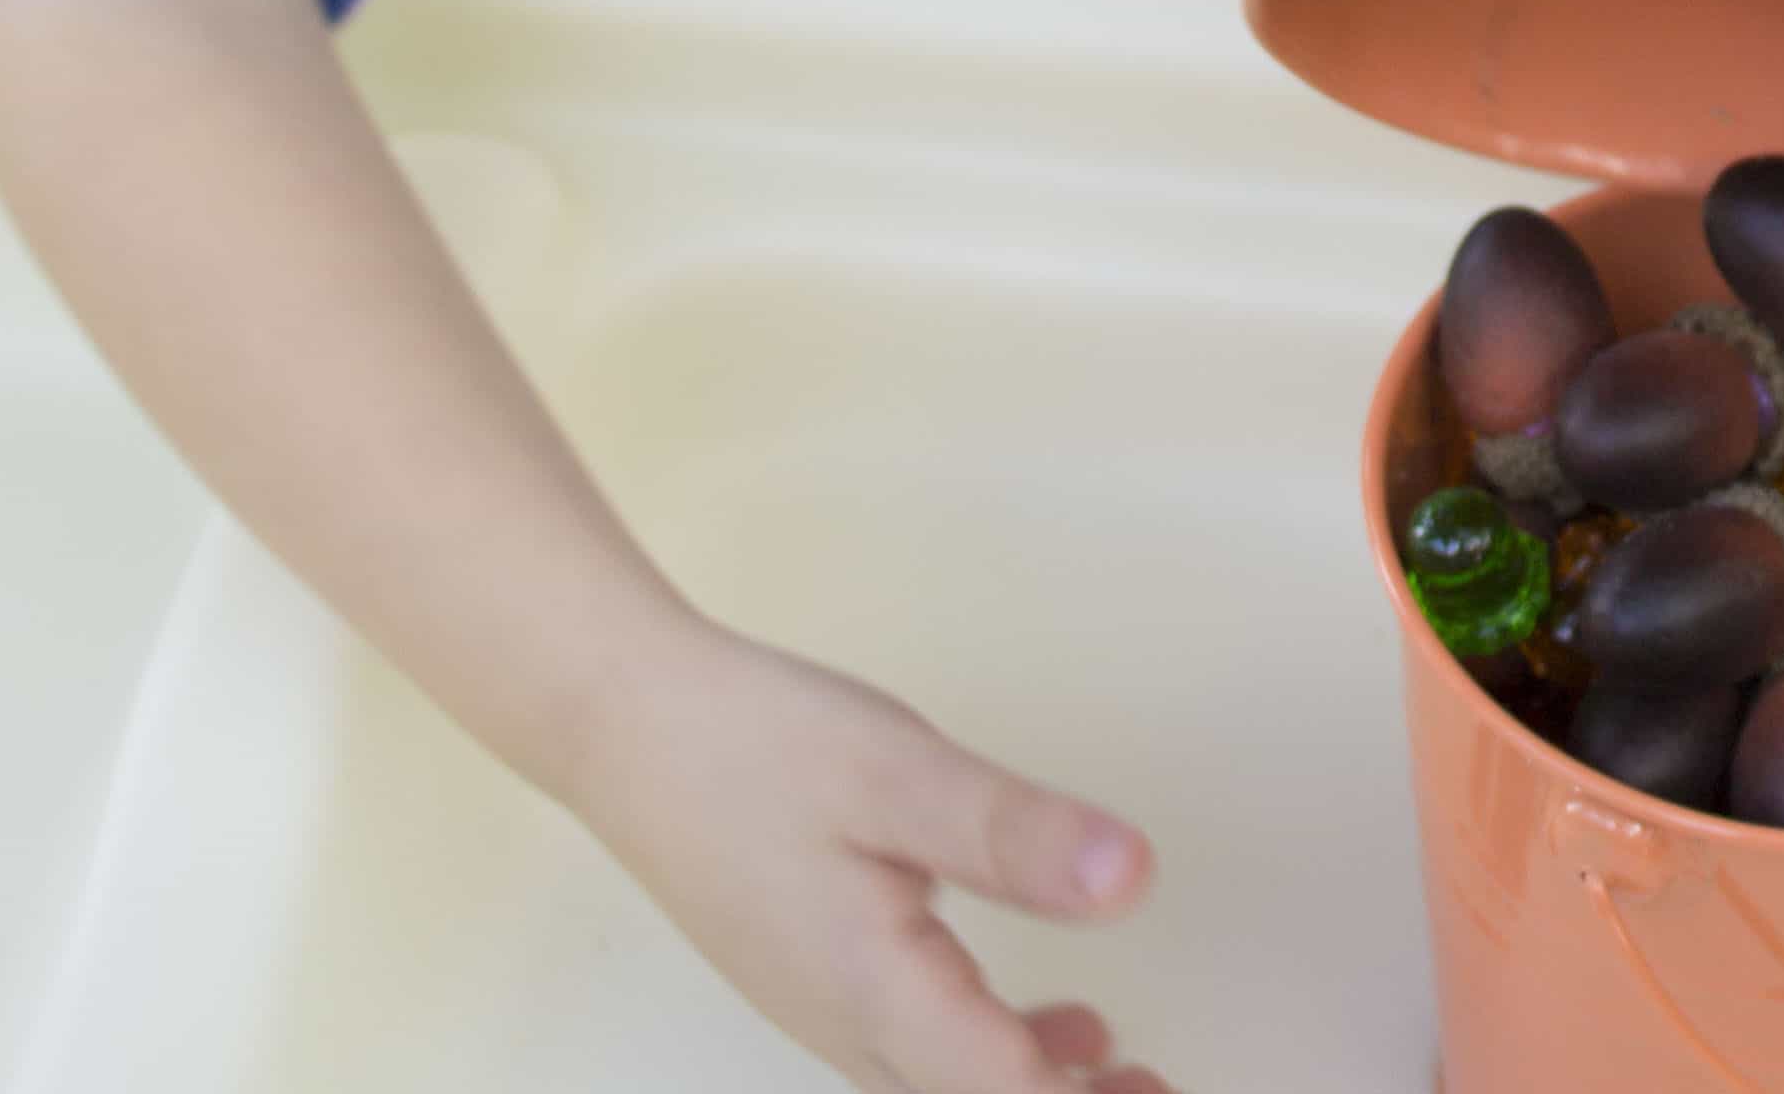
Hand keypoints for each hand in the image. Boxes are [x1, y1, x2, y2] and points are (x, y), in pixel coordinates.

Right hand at [567, 621, 1175, 1093]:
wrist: (627, 726)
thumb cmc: (751, 746)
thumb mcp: (902, 773)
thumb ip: (1014, 835)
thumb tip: (1128, 880)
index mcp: (878, 993)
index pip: (1001, 1092)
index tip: (1156, 1088)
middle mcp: (848, 1024)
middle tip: (1152, 1087)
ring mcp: (827, 1007)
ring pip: (942, 1085)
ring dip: (1029, 1085)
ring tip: (1118, 1068)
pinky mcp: (819, 976)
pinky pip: (918, 1052)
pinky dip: (991, 1054)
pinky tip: (1042, 1019)